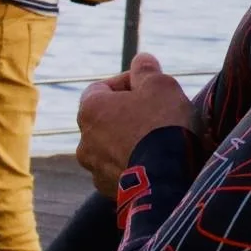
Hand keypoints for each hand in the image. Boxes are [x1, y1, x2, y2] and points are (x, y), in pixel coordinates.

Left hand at [76, 52, 195, 199]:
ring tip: (159, 141)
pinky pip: (121, 171)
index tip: (150, 87)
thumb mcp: (160, 84)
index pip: (101, 88)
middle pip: (107, 119)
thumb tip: (141, 59)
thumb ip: (146, 69)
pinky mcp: (109, 191)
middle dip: (129, 114)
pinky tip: (157, 163)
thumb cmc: (161, 124)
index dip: (127, 83)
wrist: (166, 179)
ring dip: (130, 141)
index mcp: (90, 109)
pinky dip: (135, 164)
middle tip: (158, 113)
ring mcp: (94, 169)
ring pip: (112, 147)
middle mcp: (84, 140)